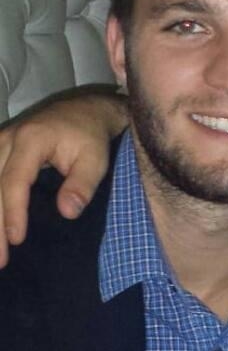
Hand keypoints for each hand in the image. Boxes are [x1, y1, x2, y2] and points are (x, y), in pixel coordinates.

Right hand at [0, 86, 127, 266]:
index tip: (16, 241)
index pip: (14, 181)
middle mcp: (8, 138)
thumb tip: (67, 213)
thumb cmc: (91, 136)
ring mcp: (0, 141)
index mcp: (32, 139)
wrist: (86, 110)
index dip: (13, 213)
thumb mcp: (96, 159)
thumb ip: (82, 185)